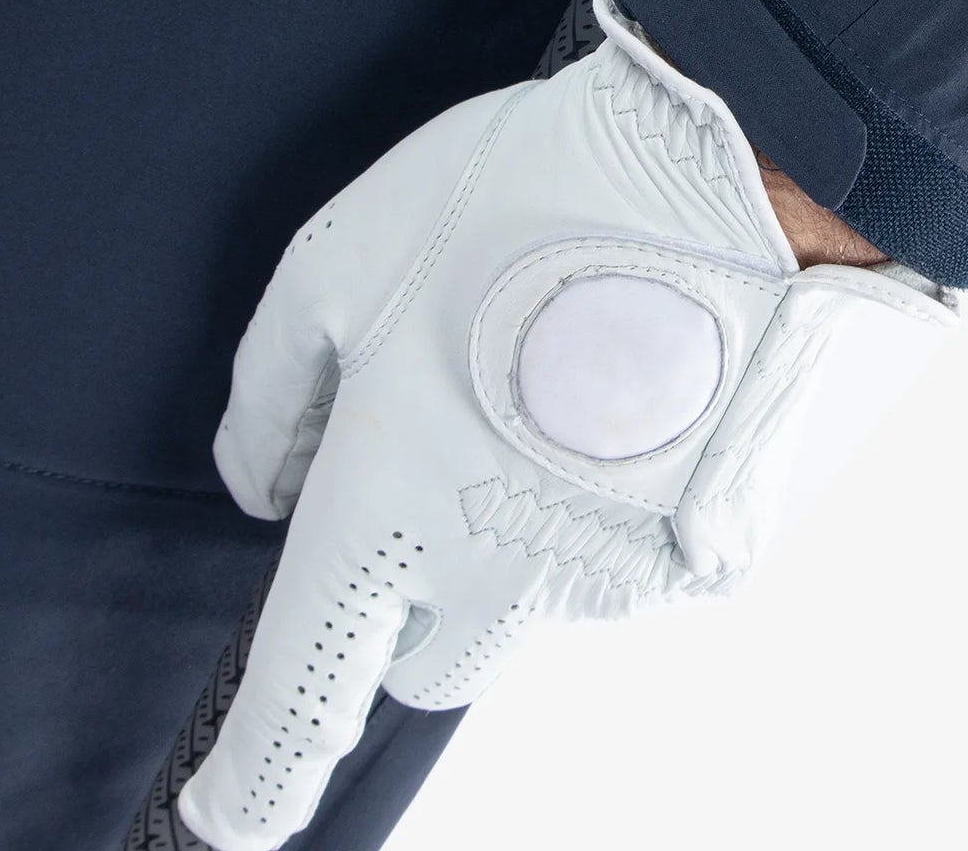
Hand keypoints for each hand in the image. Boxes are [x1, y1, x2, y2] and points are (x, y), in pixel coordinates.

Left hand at [179, 0, 952, 850]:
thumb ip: (270, 386)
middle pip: (432, 661)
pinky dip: (614, 508)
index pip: (301, 698)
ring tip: (562, 381)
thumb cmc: (535, 198)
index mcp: (391, 511)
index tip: (229, 808)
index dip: (252, 775)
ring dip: (524, 535)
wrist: (738, 179)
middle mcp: (499, 575)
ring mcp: (612, 573)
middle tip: (441, 456)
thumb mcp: (344, 250)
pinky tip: (632, 397)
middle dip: (416, 595)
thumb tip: (263, 477)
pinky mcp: (704, 552)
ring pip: (536, 603)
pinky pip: (630, 563)